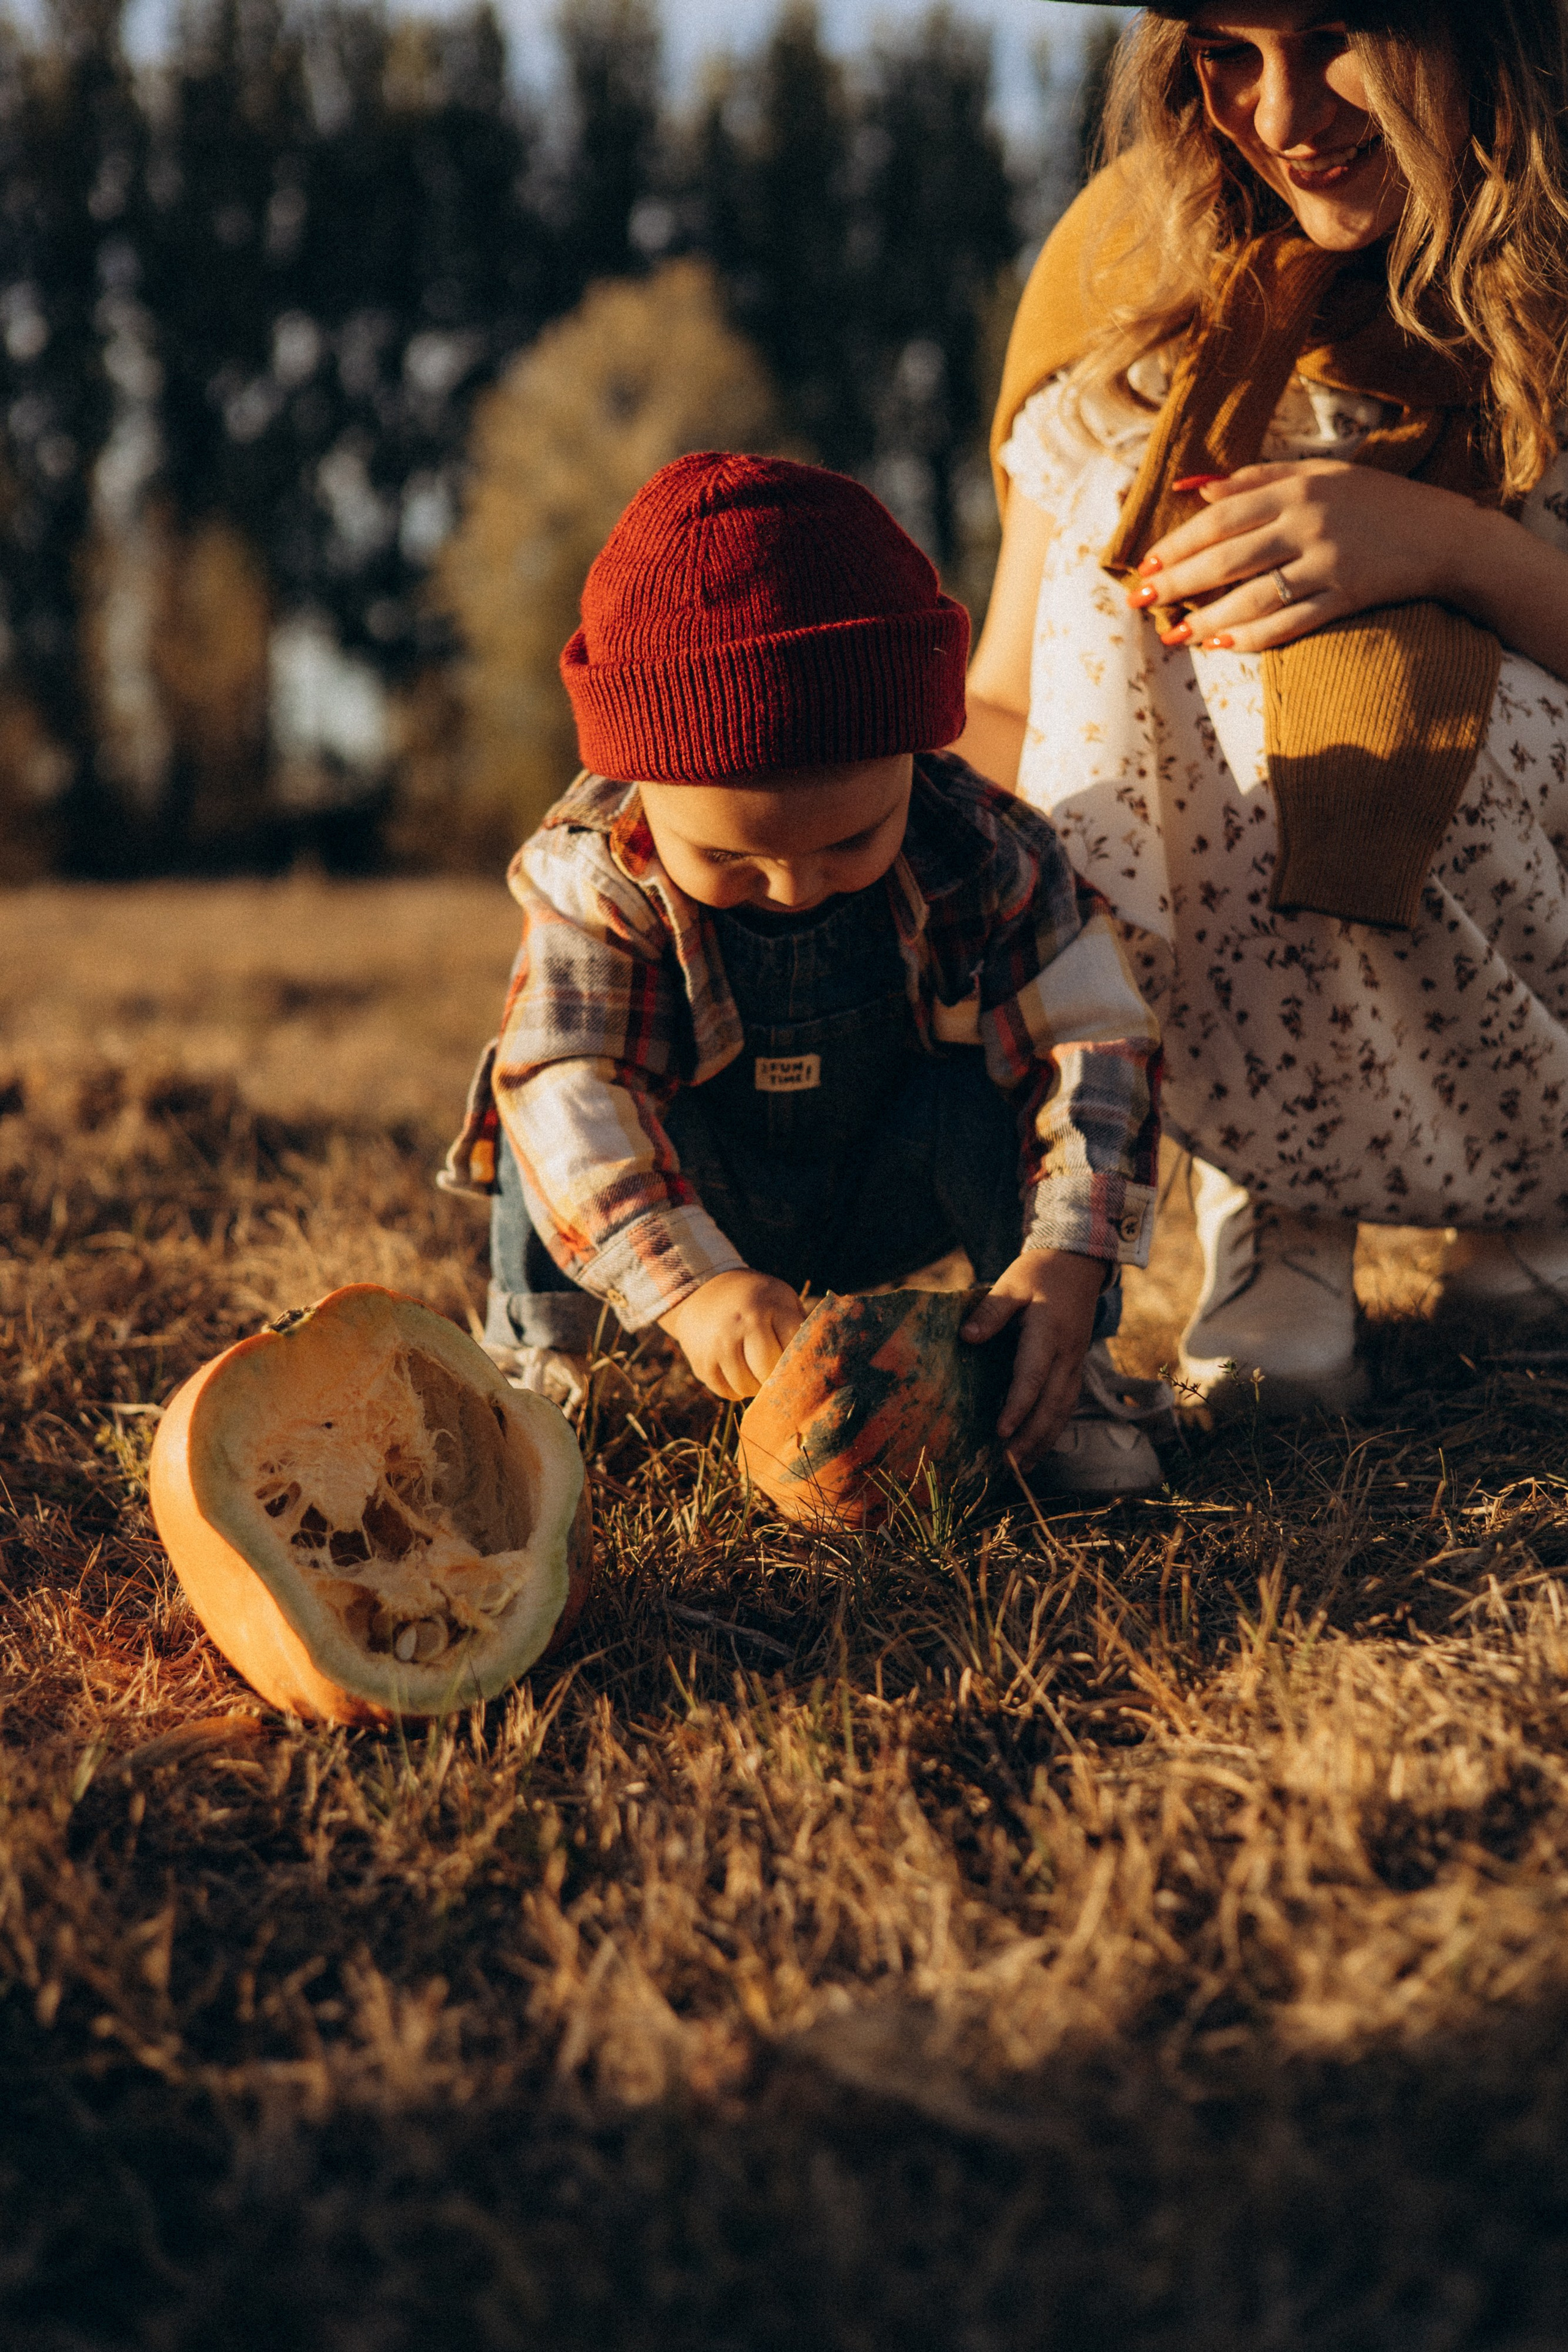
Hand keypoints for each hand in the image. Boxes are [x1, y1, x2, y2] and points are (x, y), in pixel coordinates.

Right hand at [659, 1269, 805, 1401]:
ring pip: (747, 1387)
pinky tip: (739, 1373)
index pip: (794, 1348)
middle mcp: (742, 1324)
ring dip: (756, 1386)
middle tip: (778, 1372)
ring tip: (758, 1372)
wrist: (702, 1290)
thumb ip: (800, 1324)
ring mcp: (719, 1344)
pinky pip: (727, 1392)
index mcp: (769, 1306)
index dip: (800, 1361)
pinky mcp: (701, 1362)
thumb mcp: (780, 1298)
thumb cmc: (755, 1299)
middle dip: (776, 1377)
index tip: (801, 1364)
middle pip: (769, 1371)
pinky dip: (736, 1390)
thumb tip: (819, 1360)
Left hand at [960, 1249, 1106, 1470]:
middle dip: (1031, 1436)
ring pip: (1063, 1409)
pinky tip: (1038, 1448)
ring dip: (1043, 1440)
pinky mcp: (1075, 1368)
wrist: (1078, 1266)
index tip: (1002, 1431)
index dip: (1018, 1405)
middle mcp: (1066, 1353)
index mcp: (1048, 1332)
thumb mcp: (1011, 1284)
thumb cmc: (1038, 1275)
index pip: (1033, 1375)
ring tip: (1021, 1466)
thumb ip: (990, 1311)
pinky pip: (1067, 1405)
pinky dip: (1054, 1429)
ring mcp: (1075, 1362)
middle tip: (1008, 1463)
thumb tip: (966, 1337)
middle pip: (1052, 1403)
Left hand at [1126, 461, 1479, 653]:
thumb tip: (1191, 489)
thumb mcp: (1317, 474)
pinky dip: (1253, 636)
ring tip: (1175, 635)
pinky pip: (1290, 623)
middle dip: (1178, 583)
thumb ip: (1254, 479)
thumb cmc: (1372, 501)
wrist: (1444, 534)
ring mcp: (1329, 561)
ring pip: (1253, 596)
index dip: (1177, 543)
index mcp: (1296, 486)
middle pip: (1227, 557)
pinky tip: (1222, 644)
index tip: (1146, 565)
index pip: (1220, 517)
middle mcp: (1309, 522)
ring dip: (1207, 619)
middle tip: (1141, 603)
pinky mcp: (1348, 596)